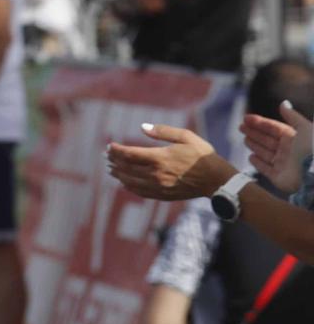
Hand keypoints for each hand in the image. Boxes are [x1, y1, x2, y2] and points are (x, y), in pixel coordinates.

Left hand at [106, 123, 233, 200]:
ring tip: (111, 169)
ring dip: (119, 174)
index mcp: (160, 158)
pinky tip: (125, 182)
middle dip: (114, 161)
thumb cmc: (202, 155)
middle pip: (127, 168)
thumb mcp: (186, 137)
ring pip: (130, 181)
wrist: (217, 180)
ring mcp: (158, 186)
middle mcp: (156, 174)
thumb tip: (142, 127)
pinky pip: (140, 192)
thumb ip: (163, 132)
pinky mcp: (163, 195)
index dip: (116, 150)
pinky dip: (129, 186)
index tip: (109, 145)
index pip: (129, 154)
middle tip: (107, 156)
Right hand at [243, 102, 312, 192]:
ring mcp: (283, 165)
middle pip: (268, 140)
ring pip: (265, 153)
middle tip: (241, 127)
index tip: (246, 118)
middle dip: (255, 133)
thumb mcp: (305, 127)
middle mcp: (288, 151)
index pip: (274, 128)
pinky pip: (266, 169)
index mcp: (294, 138)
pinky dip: (258, 163)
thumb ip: (292, 116)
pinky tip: (251, 157)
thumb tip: (283, 103)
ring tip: (245, 139)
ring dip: (255, 145)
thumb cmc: (310, 148)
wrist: (313, 173)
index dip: (261, 122)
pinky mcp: (278, 178)